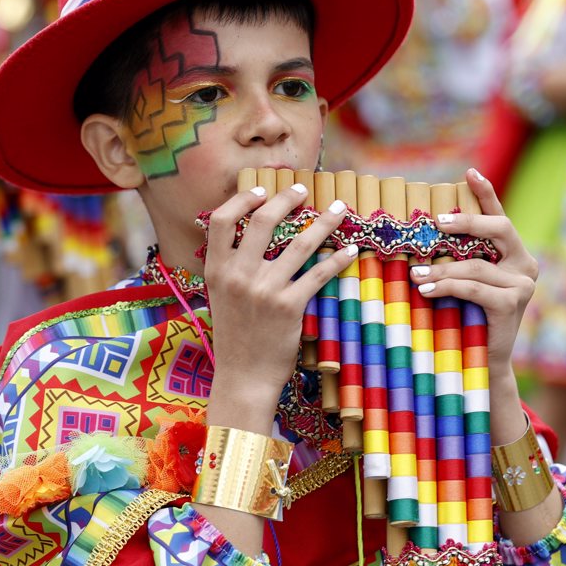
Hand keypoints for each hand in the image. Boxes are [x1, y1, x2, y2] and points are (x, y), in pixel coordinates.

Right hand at [204, 183, 357, 419]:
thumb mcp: (221, 295)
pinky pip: (318, 274)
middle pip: (262, 221)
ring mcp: (264, 290)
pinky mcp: (289, 306)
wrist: (242, 376)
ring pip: (299, 243)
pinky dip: (336, 259)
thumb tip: (249, 235)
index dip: (243, 200)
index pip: (222, 220)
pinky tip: (349, 250)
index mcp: (216, 270)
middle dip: (287, 199)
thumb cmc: (234, 335)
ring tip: (338, 209)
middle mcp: (237, 275)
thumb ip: (230, 266)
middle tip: (303, 190)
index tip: (263, 191)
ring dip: (323, 222)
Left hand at [408, 169, 538, 373]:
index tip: (469, 172)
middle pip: (498, 229)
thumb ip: (456, 259)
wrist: (482, 361)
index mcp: (514, 254)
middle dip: (466, 222)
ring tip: (414, 274)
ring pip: (475, 265)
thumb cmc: (467, 317)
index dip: (486, 193)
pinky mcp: (513, 303)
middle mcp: (525, 264)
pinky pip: (474, 288)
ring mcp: (523, 284)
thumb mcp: (462, 282)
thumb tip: (422, 236)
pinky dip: (446, 287)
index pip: (499, 217)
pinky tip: (425, 290)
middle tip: (434, 223)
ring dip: (440, 269)